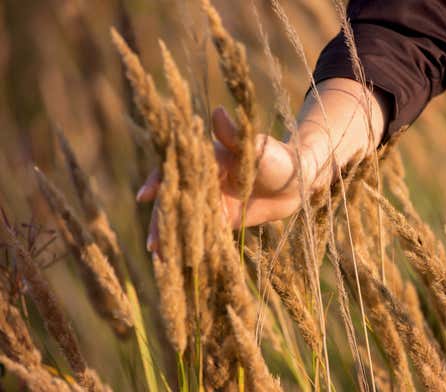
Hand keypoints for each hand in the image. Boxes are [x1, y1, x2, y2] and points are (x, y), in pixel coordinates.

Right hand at [136, 106, 313, 252]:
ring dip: (172, 235)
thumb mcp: (257, 148)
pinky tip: (179, 261)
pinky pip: (203, 231)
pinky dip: (191, 244)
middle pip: (175, 199)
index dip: (159, 181)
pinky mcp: (222, 218)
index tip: (146, 196)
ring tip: (159, 257)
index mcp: (207, 159)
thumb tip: (217, 112)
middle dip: (161, 220)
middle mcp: (205, 179)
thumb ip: (235, 137)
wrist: (299, 181)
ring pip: (185, 218)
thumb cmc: (279, 158)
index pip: (176, 169)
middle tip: (152, 243)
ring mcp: (212, 200)